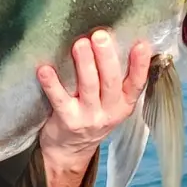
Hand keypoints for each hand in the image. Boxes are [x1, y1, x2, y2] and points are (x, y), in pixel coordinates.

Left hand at [37, 29, 151, 186]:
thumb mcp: (111, 103)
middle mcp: (109, 111)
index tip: (141, 44)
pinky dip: (51, 84)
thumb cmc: (91, 115)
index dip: (140, 64)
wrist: (70, 151)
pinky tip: (45, 69)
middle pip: (110, 81)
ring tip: (80, 44)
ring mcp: (88, 117)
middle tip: (100, 35)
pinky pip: (59, 99)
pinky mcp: (67, 121)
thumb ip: (115, 79)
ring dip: (84, 64)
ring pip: (89, 88)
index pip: (136, 83)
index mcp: (124, 103)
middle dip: (106, 57)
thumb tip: (115, 39)